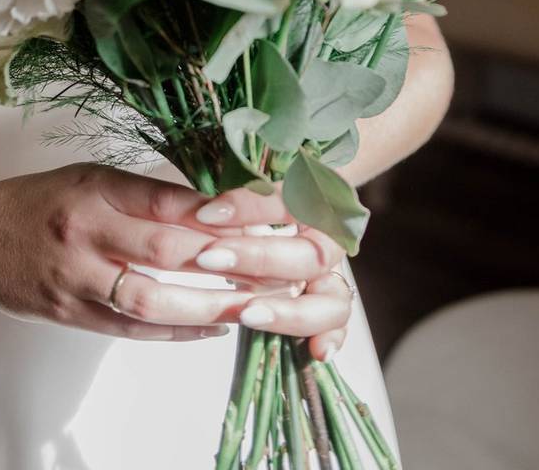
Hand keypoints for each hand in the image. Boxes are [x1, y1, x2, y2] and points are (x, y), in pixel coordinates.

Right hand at [0, 164, 350, 355]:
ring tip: (259, 305)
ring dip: (211, 306)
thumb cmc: (39, 201)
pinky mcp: (70, 316)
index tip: (277, 214)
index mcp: (95, 190)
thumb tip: (216, 207)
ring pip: (152, 300)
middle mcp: (86, 234)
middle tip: (285, 266)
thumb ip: (147, 193)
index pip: (171, 201)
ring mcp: (76, 280)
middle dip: (233, 260)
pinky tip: (215, 329)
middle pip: (170, 252)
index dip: (228, 210)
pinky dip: (177, 334)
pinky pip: (131, 330)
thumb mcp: (91, 178)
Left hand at [190, 185, 353, 359]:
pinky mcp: (326, 306)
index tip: (206, 213)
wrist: (291, 213)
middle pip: (310, 255)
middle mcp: (329, 243)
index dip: (250, 207)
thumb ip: (238, 193)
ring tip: (249, 316)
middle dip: (260, 258)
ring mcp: (331, 278)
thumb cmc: (259, 198)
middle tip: (210, 259)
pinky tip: (317, 351)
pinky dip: (330, 338)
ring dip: (290, 311)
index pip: (289, 201)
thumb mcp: (248, 187)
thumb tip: (201, 204)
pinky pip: (336, 326)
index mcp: (316, 202)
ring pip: (332, 300)